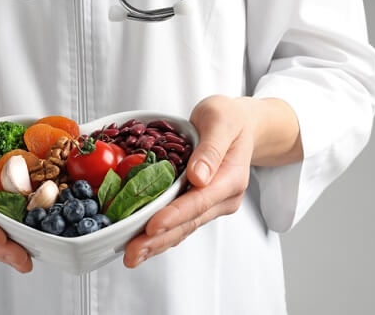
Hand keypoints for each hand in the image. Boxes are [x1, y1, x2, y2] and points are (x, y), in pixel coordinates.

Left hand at [123, 95, 255, 267]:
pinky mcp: (200, 204)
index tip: (153, 226)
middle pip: (189, 222)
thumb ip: (211, 148)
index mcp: (230, 178)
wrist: (242, 125)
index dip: (175, 215)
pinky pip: (180, 222)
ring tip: (132, 256)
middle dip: (159, 239)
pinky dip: (161, 234)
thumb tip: (199, 176)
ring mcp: (212, 203)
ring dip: (157, 243)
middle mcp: (223, 197)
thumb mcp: (221, 119)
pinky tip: (142, 243)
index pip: (199, 201)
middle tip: (133, 253)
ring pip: (183, 228)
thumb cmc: (230, 118)